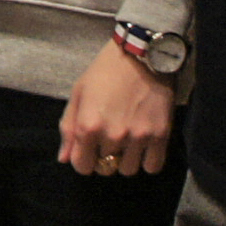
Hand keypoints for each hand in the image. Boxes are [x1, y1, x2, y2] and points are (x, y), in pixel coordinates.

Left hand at [59, 44, 174, 175]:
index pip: (82, 166)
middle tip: (109, 140)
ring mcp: (138, 137)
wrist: (142, 55)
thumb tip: (64, 158)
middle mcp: (113, 136)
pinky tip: (143, 146)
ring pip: (128, 170)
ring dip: (125, 160)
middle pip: (105, 169)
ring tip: (127, 141)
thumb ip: (68, 128)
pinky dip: (147, 161)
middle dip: (104, 158)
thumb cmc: (105, 71)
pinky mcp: (161, 135)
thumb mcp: (78, 93)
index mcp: (88, 126)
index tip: (89, 150)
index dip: (83, 160)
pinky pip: (152, 166)